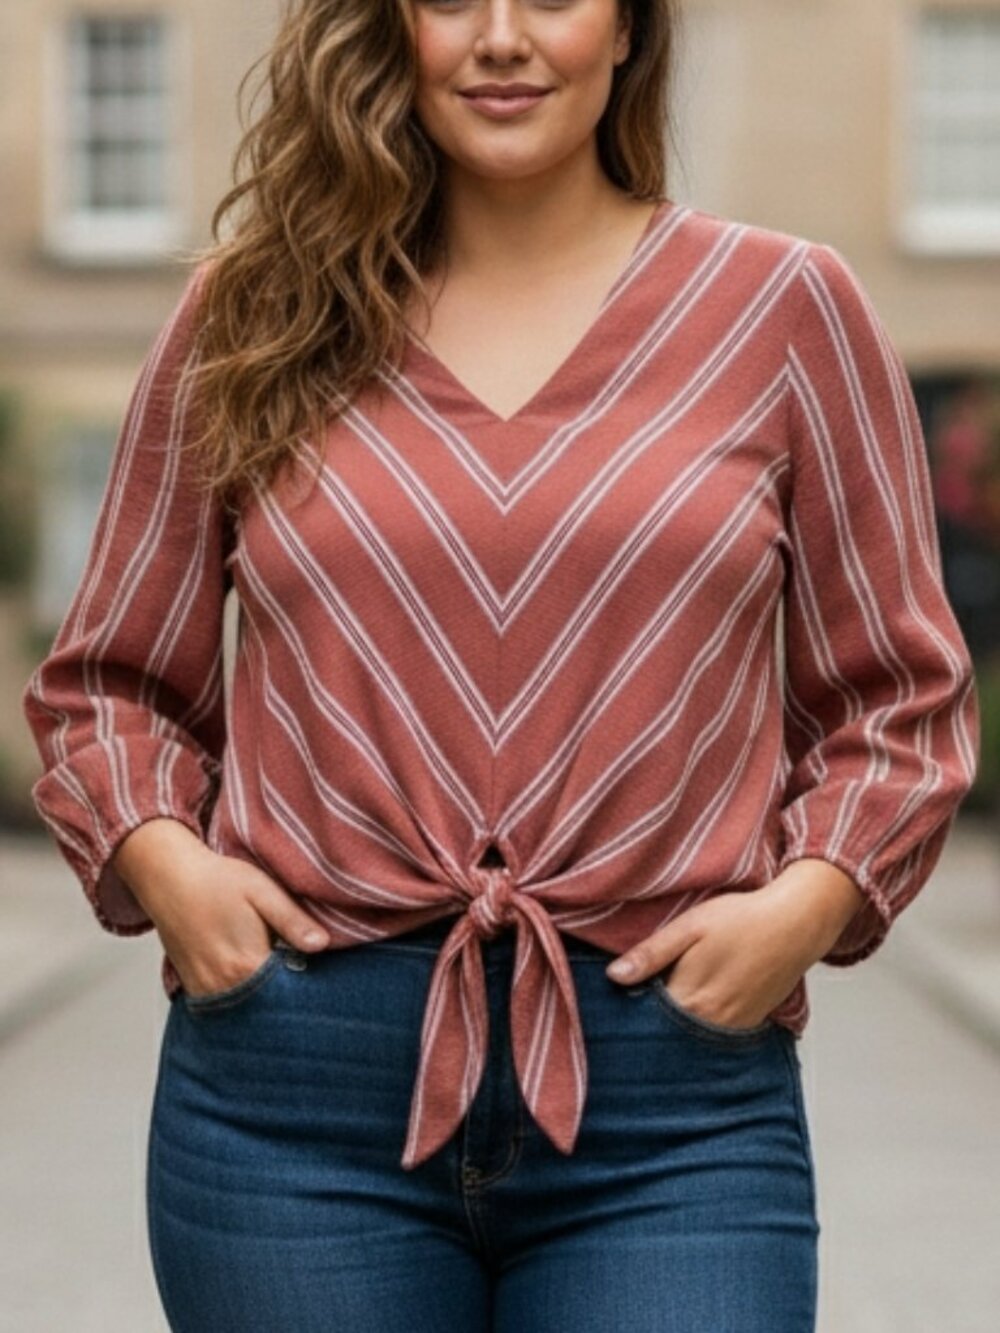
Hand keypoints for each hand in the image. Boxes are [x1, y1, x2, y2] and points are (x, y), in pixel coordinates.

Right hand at [112, 820, 329, 996]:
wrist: (170, 878)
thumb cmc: (217, 881)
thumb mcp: (263, 891)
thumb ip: (293, 921)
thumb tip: (322, 945)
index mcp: (248, 964)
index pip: (288, 996)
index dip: (306, 993)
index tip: (316, 984)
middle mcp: (224, 984)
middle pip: (266, 1010)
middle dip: (285, 1003)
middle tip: (300, 988)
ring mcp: (205, 989)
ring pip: (243, 1012)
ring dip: (261, 1004)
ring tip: (276, 986)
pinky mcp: (192, 987)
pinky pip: (222, 1007)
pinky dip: (239, 1001)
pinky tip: (250, 984)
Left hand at [605, 862, 865, 1028]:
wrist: (796, 924)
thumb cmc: (741, 919)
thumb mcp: (689, 927)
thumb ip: (651, 954)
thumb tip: (614, 977)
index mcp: (690, 997)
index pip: (645, 1020)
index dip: (627, 1012)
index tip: (612, 1008)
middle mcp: (711, 1021)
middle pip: (667, 1034)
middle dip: (648, 1026)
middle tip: (630, 1013)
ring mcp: (733, 1026)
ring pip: (691, 1038)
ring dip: (674, 1030)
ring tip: (658, 1014)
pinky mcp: (749, 1023)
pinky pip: (715, 1036)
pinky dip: (699, 1029)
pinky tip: (692, 1012)